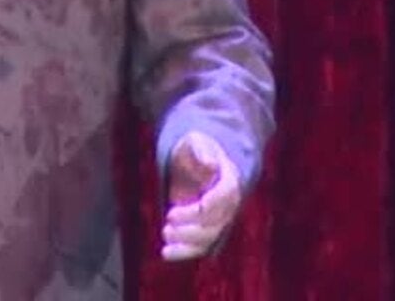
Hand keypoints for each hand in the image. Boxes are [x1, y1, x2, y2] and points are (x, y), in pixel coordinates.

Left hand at [161, 130, 241, 260]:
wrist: (196, 161)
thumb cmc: (195, 148)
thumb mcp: (196, 141)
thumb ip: (201, 150)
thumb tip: (210, 164)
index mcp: (229, 178)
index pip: (226, 194)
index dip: (212, 202)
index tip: (198, 205)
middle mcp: (227, 203)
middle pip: (215, 221)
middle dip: (192, 225)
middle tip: (168, 221)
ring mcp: (217, 219)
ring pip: (207, 237)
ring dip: (187, 241)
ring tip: (165, 233)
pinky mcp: (204, 229)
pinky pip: (199, 246)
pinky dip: (183, 252)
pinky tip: (165, 253)